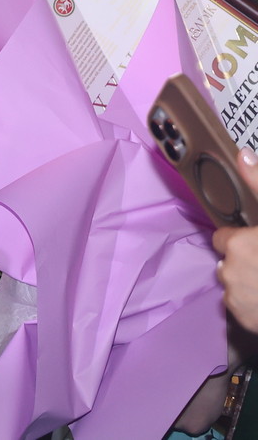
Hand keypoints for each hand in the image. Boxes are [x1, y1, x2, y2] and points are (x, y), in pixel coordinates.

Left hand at [214, 150, 257, 331]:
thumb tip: (242, 155)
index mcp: (236, 245)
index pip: (224, 237)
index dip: (244, 238)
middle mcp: (228, 271)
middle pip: (230, 261)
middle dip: (248, 261)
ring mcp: (235, 300)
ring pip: (237, 285)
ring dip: (252, 283)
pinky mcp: (245, 322)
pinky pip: (245, 308)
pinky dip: (256, 305)